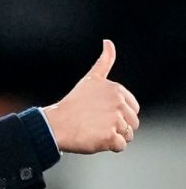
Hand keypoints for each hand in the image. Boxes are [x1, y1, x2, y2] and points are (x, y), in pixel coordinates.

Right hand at [43, 39, 139, 153]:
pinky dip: (109, 146)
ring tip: (96, 131)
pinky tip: (96, 139)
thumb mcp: (90, 79)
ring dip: (114, 137)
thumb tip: (108, 41)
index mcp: (117, 90)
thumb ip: (105, 60)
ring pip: (128, 135)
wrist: (55, 124)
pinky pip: (120, 146)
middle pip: (133, 122)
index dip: (118, 114)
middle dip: (118, 126)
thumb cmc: (72, 104)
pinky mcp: (110, 137)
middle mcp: (118, 103)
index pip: (133, 108)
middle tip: (97, 124)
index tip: (100, 113)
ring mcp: (115, 120)